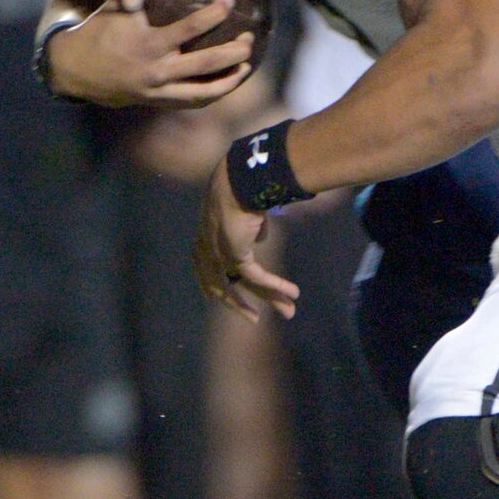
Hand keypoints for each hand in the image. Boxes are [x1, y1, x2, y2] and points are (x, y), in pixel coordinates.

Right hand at [45, 0, 254, 109]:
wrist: (77, 70)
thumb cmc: (100, 31)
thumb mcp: (117, 3)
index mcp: (147, 43)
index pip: (189, 29)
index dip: (213, 15)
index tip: (230, 2)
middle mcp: (156, 70)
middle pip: (205, 63)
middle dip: (232, 51)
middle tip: (248, 38)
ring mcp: (159, 90)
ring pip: (204, 90)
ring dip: (230, 78)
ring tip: (247, 64)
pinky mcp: (159, 102)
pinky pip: (193, 101)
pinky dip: (213, 94)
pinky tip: (228, 82)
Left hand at [192, 156, 299, 322]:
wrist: (237, 179)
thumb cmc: (239, 186)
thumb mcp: (245, 211)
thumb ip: (251, 229)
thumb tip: (259, 239)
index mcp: (204, 237)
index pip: (206, 271)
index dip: (215, 287)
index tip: (224, 300)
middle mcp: (207, 250)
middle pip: (224, 286)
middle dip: (243, 304)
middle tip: (256, 319)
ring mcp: (219, 254)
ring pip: (243, 286)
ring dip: (268, 299)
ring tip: (288, 311)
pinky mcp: (236, 256)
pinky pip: (258, 277)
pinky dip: (277, 285)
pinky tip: (294, 291)